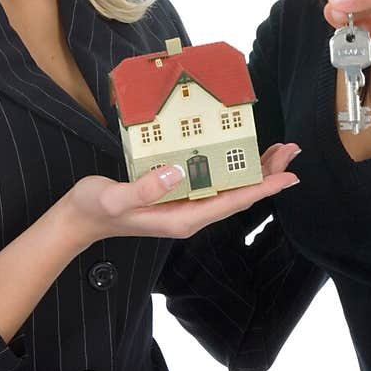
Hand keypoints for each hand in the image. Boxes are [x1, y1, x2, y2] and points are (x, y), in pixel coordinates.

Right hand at [61, 142, 300, 245]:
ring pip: (229, 187)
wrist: (79, 219)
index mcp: (183, 218)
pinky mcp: (177, 194)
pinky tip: (239, 154)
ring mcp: (185, 205)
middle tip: (291, 151)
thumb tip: (178, 172)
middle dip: (266, 174)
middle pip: (239, 194)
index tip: (289, 176)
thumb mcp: (114, 198)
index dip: (263, 188)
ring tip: (277, 151)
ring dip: (254, 169)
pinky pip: (213, 181)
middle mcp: (190, 214)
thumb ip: (143, 189)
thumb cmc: (95, 208)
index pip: (232, 202)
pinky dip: (231, 166)